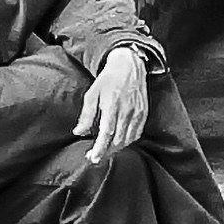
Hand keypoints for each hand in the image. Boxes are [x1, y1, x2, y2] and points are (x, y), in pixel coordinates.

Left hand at [75, 45, 150, 164]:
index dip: (99, 148)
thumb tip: (79, 132)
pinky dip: (128, 141)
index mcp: (112, 105)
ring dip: (117, 148)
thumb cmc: (108, 79)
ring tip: (105, 152)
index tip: (92, 157)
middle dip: (106, 151)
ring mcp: (138, 112)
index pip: (107, 133)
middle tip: (94, 157)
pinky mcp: (144, 112)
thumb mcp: (92, 94)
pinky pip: (137, 133)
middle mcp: (127, 110)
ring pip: (128, 139)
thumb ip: (87, 115)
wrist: (129, 66)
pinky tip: (119, 143)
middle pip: (118, 139)